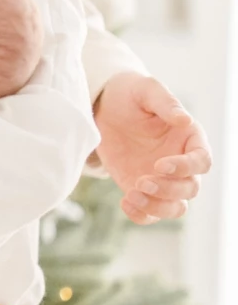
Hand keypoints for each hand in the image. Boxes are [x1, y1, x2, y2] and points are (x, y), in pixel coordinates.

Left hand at [94, 72, 210, 224]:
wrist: (103, 107)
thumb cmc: (130, 94)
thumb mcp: (146, 89)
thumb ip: (165, 103)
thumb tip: (185, 120)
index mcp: (190, 139)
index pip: (202, 161)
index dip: (185, 168)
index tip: (160, 165)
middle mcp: (181, 163)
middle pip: (190, 189)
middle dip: (169, 190)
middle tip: (142, 181)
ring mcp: (163, 180)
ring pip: (175, 207)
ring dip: (157, 207)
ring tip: (131, 196)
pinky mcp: (142, 191)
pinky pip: (150, 214)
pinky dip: (141, 215)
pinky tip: (125, 203)